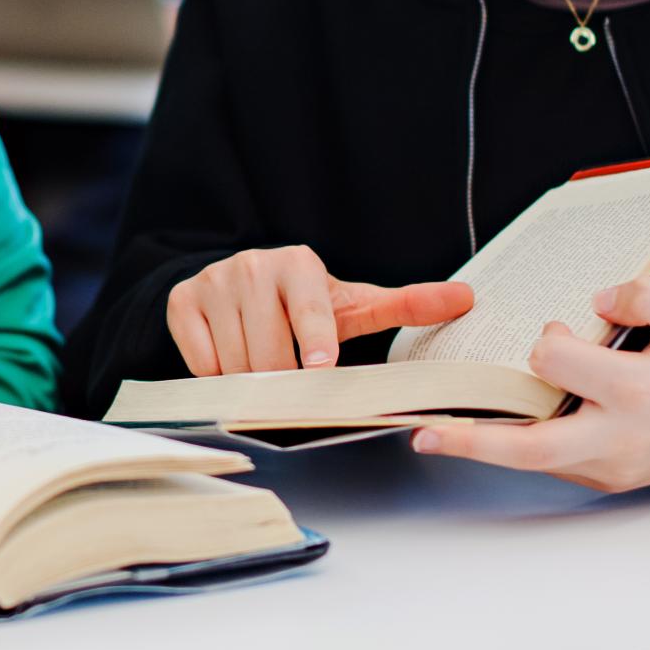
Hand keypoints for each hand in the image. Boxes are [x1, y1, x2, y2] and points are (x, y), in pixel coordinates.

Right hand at [166, 245, 474, 373]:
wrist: (240, 285)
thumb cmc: (306, 304)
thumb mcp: (353, 304)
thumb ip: (406, 305)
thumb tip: (467, 299)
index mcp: (299, 265)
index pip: (310, 307)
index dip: (314, 339)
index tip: (319, 366)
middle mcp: (253, 266)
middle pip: (269, 349)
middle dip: (282, 379)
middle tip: (291, 385)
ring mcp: (213, 282)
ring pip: (234, 360)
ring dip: (251, 382)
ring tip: (265, 373)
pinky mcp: (182, 302)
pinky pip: (201, 361)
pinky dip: (217, 375)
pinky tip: (232, 362)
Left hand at [411, 277, 649, 491]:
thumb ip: (649, 294)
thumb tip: (596, 301)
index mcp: (638, 393)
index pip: (558, 365)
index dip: (549, 342)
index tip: (560, 332)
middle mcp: (618, 439)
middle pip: (531, 448)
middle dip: (473, 443)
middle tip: (425, 434)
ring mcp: (609, 468)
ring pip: (533, 463)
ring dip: (486, 447)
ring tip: (437, 433)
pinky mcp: (604, 480)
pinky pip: (551, 464)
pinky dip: (519, 448)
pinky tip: (493, 431)